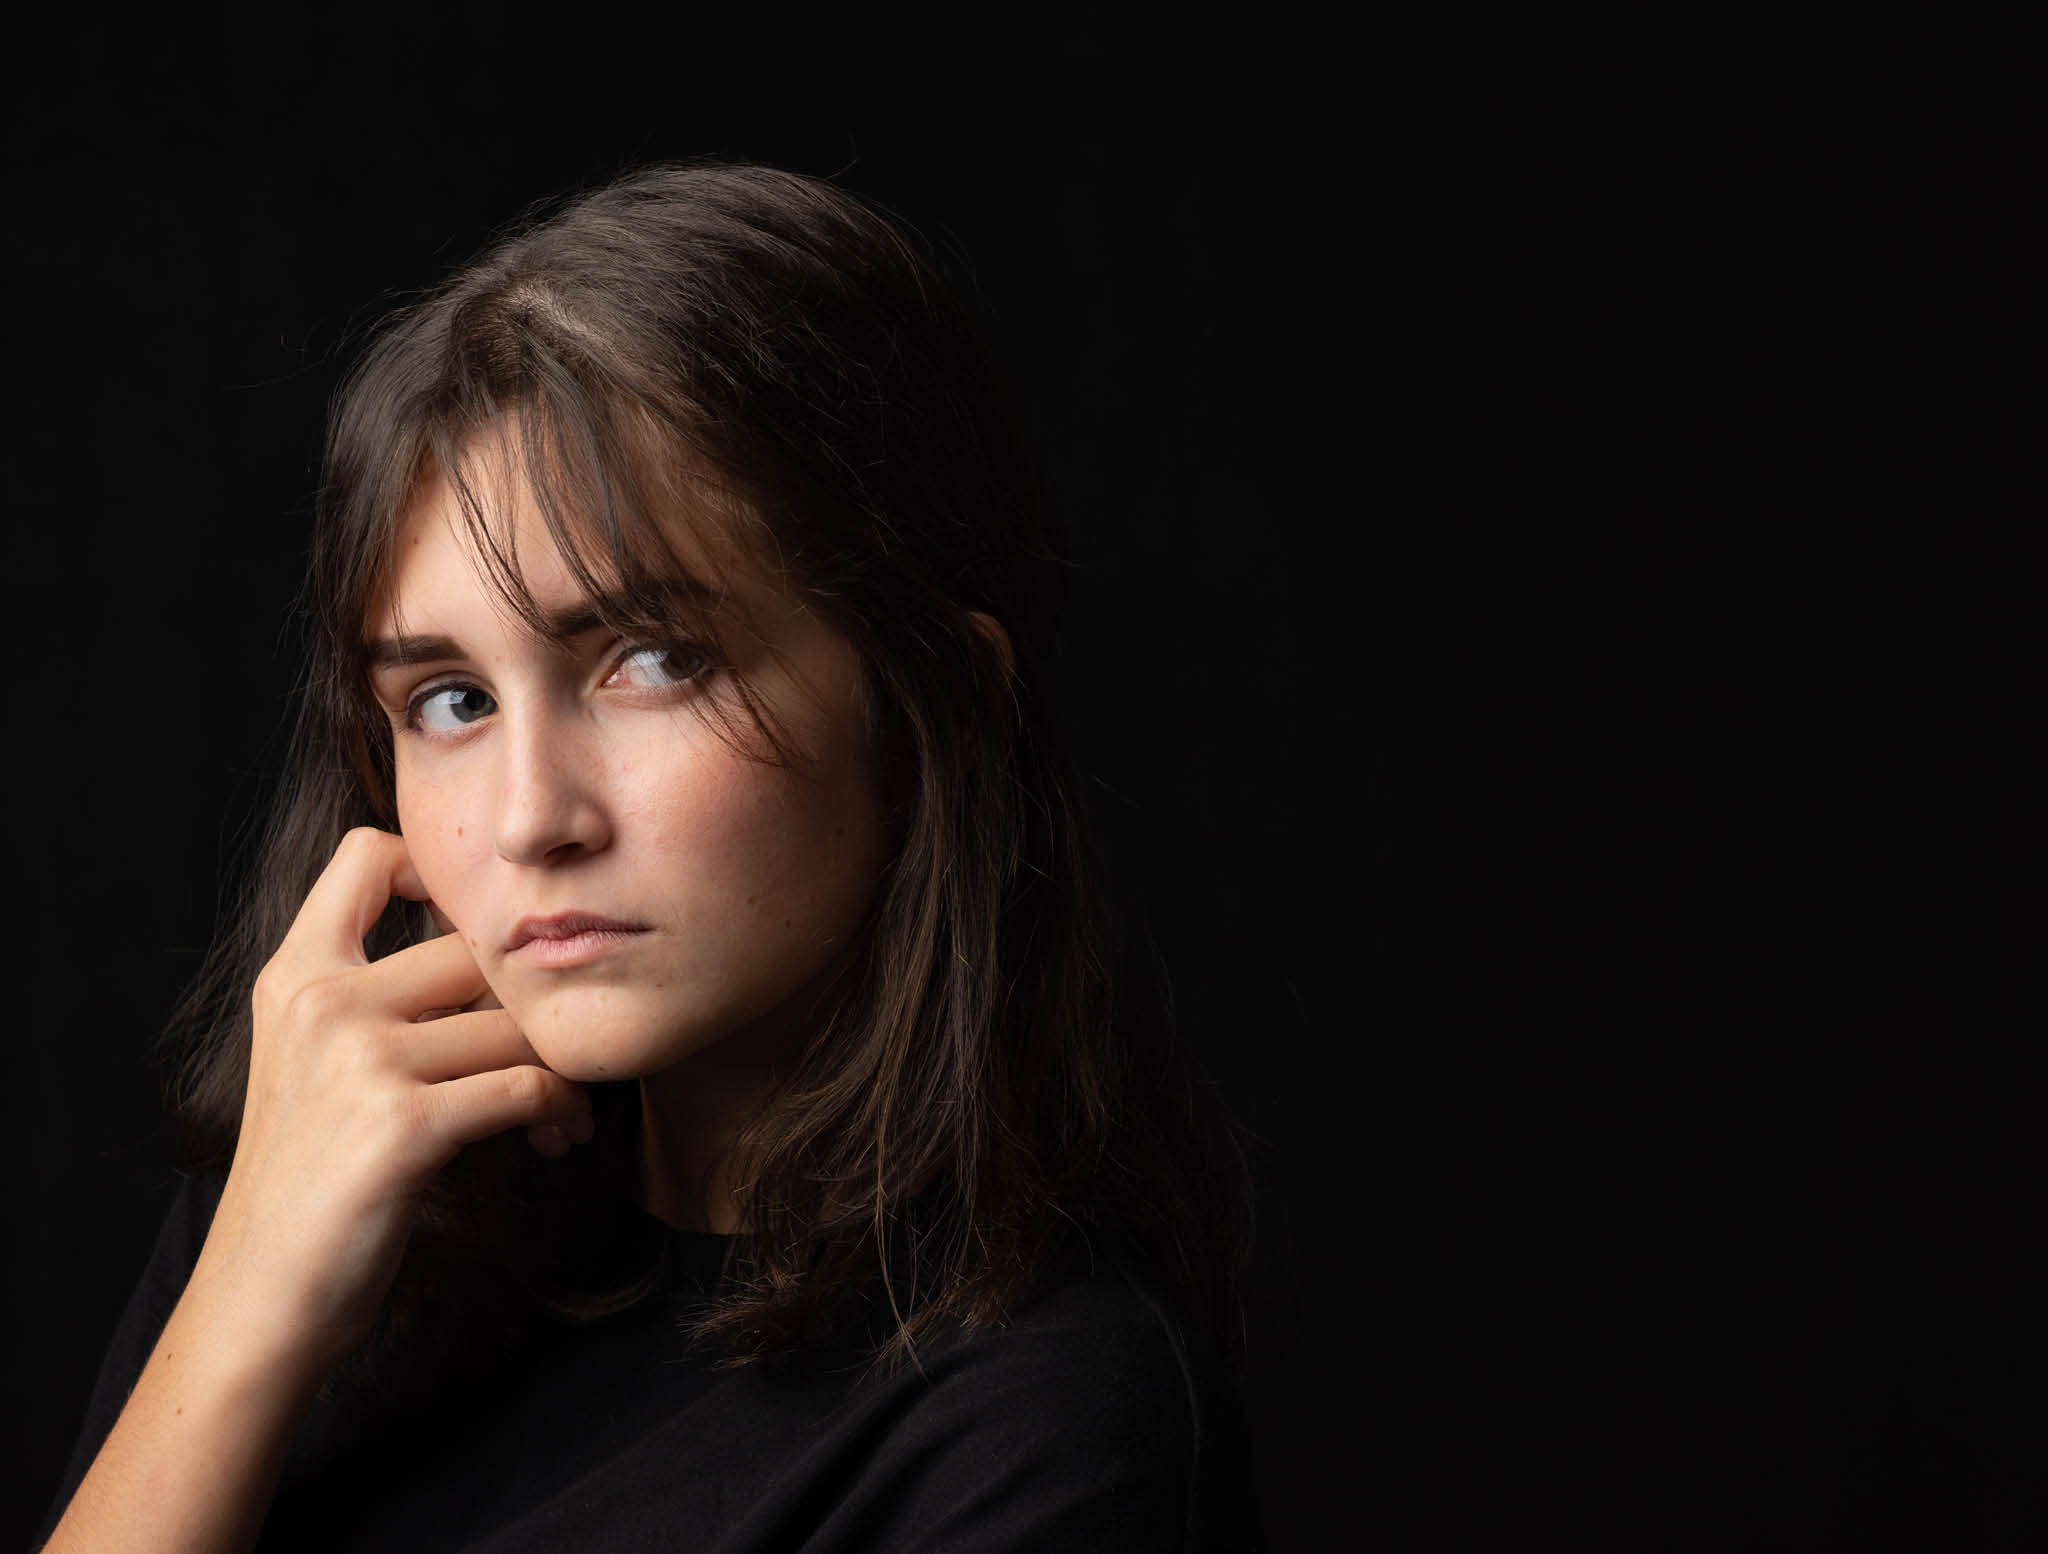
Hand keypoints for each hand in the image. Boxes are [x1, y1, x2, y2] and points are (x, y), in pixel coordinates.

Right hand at [194, 826, 592, 1375]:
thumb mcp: (311, 1061)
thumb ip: (373, 993)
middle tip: (559, 1056)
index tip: (491, 933)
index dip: (439, 870)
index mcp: (296, 975)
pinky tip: (558, 1138)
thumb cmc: (310, 1180)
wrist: (264, 1296)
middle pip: (478, 949)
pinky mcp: (404, 1124)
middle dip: (535, 1005)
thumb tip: (492, 952)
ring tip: (567, 1111)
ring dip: (565, 1069)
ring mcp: (362, 1061)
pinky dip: (563, 1110)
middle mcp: (323, 1002)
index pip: (367, 854)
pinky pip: (529, 1086)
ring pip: (517, 1024)